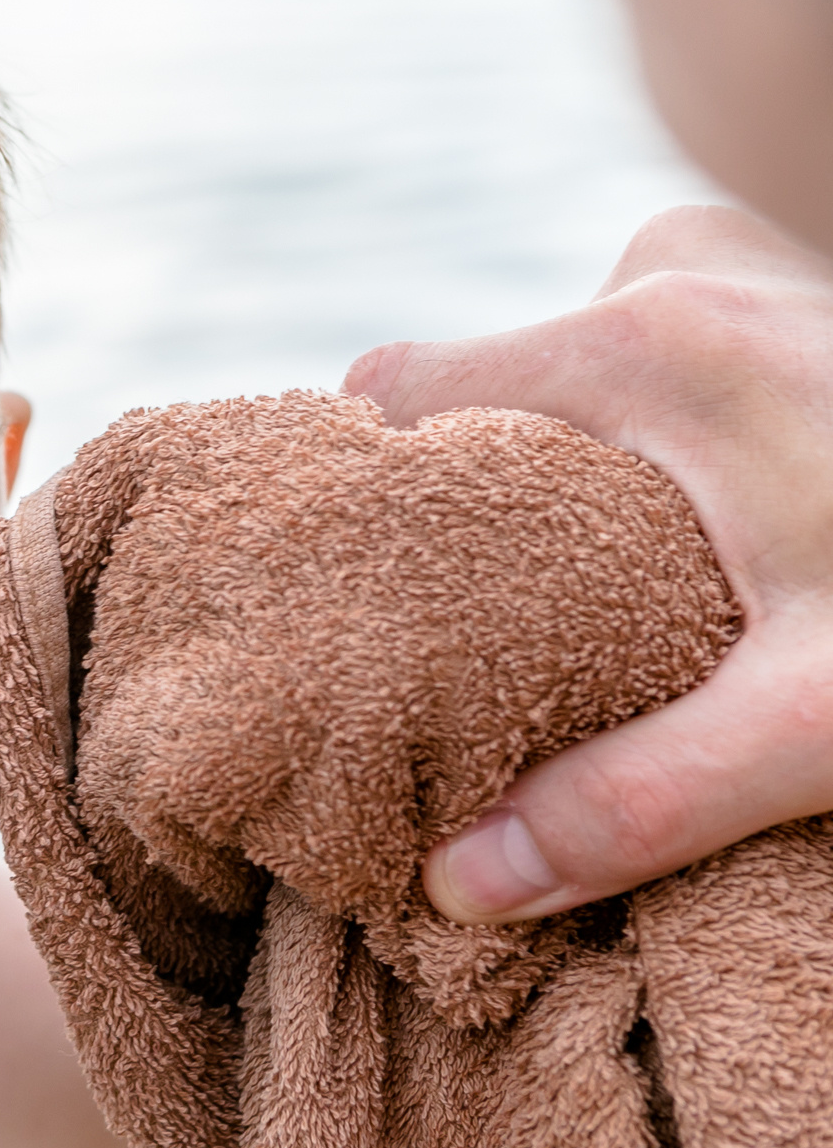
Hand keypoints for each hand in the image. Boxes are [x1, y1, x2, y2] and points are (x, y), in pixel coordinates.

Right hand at [344, 204, 832, 922]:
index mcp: (640, 354)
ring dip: (566, 452)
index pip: (396, 383)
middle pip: (478, 369)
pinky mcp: (794, 291)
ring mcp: (743, 263)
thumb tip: (460, 884)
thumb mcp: (825, 717)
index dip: (360, 483)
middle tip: (483, 607)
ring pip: (572, 352)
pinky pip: (656, 336)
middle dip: (467, 483)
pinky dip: (642, 422)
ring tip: (599, 575)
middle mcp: (673, 274)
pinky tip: (697, 520)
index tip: (362, 584)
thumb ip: (640, 797)